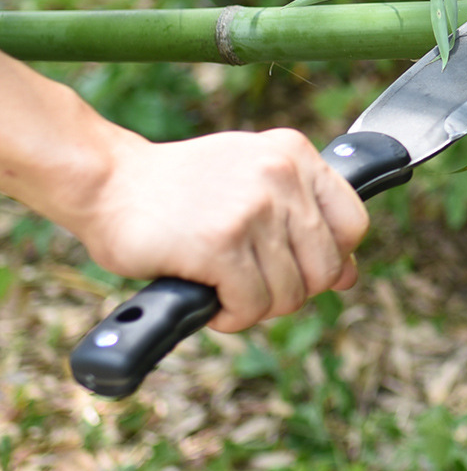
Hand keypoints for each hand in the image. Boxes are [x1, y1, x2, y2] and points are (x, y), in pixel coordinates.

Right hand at [74, 128, 368, 331]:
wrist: (109, 181)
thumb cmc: (183, 190)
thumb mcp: (255, 187)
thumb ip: (305, 223)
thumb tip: (351, 276)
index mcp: (295, 154)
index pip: (354, 224)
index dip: (332, 258)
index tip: (299, 264)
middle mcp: (282, 175)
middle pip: (325, 268)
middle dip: (291, 289)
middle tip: (251, 281)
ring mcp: (254, 208)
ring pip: (290, 294)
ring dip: (256, 305)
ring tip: (223, 283)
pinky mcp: (222, 244)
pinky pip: (252, 306)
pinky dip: (231, 315)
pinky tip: (208, 294)